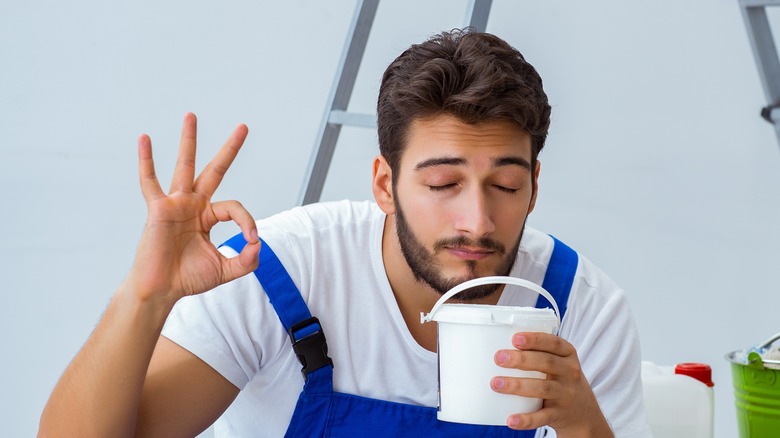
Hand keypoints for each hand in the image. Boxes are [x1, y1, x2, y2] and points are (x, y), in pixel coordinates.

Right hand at [126, 113, 259, 304]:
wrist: (161, 291)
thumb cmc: (187, 279)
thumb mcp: (226, 270)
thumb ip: (247, 260)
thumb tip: (259, 244)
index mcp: (208, 217)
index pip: (235, 208)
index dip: (248, 222)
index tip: (251, 240)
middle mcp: (193, 205)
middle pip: (214, 170)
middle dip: (230, 149)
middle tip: (244, 127)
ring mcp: (176, 204)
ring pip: (185, 166)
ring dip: (189, 140)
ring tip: (192, 116)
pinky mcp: (158, 209)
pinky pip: (150, 181)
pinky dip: (146, 160)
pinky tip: (144, 138)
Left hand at [491, 332, 612, 436]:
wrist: (583, 411)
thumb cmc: (560, 377)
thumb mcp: (558, 361)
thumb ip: (536, 352)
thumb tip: (493, 344)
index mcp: (568, 355)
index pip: (554, 343)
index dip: (535, 340)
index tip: (515, 338)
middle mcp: (569, 373)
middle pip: (546, 363)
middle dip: (521, 359)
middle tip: (498, 358)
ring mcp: (565, 394)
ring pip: (542, 388)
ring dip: (517, 385)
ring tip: (495, 383)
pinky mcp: (559, 414)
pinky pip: (542, 417)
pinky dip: (526, 420)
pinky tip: (511, 420)